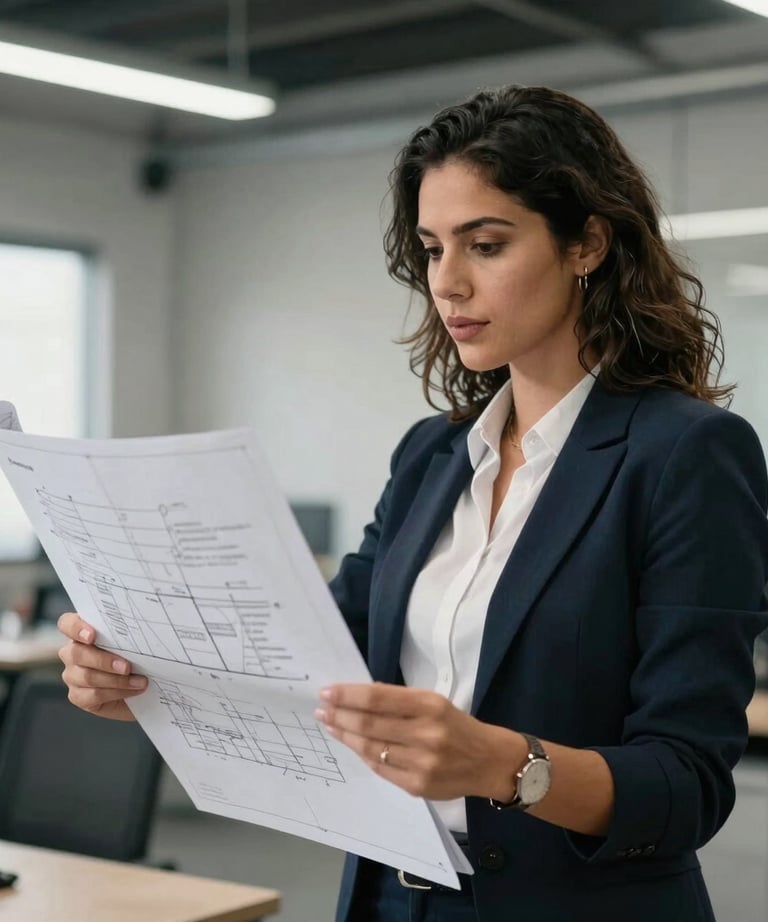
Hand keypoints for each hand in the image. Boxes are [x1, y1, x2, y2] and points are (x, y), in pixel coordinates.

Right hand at [57, 612, 146, 721]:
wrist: (140, 686)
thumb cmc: (136, 657)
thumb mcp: (133, 642)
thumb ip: (128, 634)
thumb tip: (141, 631)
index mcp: (82, 632)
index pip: (67, 624)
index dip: (75, 628)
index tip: (92, 635)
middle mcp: (72, 652)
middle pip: (76, 653)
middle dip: (104, 661)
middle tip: (127, 667)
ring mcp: (72, 675)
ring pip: (87, 677)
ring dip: (117, 680)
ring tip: (140, 681)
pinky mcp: (77, 696)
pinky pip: (93, 695)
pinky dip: (117, 692)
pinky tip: (134, 690)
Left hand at [316, 682, 521, 800]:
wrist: (490, 762)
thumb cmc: (457, 726)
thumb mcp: (434, 703)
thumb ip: (399, 701)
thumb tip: (358, 697)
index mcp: (430, 706)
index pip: (378, 698)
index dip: (348, 695)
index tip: (326, 692)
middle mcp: (426, 734)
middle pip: (369, 725)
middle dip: (340, 716)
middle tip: (321, 710)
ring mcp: (421, 763)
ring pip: (371, 749)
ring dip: (345, 737)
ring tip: (331, 726)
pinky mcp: (418, 786)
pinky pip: (380, 769)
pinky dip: (363, 756)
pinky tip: (353, 746)